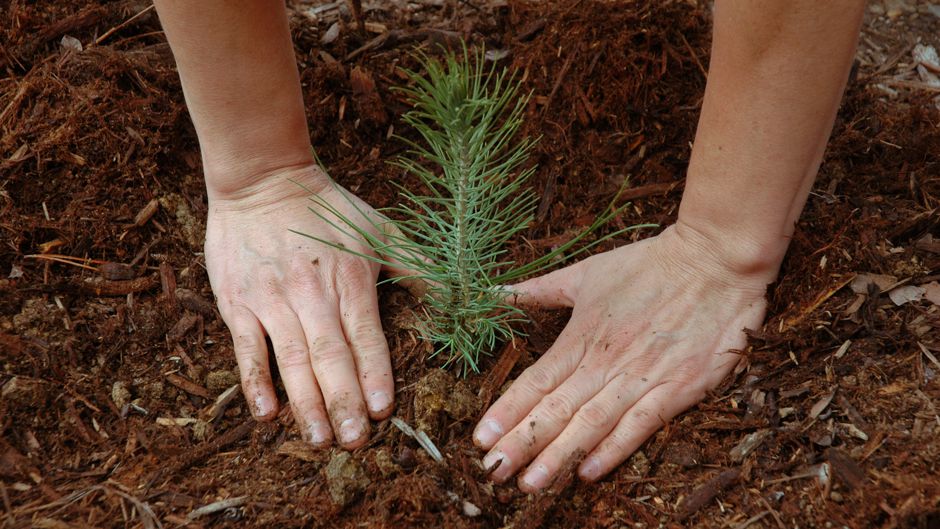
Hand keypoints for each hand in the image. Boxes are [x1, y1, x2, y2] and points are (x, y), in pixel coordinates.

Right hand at [204, 164, 395, 448]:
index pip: (365, 335)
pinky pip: (246, 348)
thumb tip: (461, 295)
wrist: (262, 179)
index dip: (374, 373)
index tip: (383, 410)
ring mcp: (272, 299)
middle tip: (355, 442)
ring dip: (305, 402)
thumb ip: (418, 266)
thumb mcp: (380, 229)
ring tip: (320, 439)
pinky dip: (255, 381)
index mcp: (350, 279)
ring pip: (291, 359)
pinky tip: (266, 413)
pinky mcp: (238, 302)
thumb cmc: (328, 208)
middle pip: (330, 355)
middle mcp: (311, 292)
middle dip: (343, 401)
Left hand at [473, 223, 774, 489]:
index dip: (506, 412)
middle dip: (522, 443)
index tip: (480, 439)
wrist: (714, 260)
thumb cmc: (648, 265)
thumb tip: (495, 293)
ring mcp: (642, 377)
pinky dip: (613, 450)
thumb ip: (539, 290)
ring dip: (558, 456)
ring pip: (591, 423)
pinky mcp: (678, 388)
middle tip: (493, 472)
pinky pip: (640, 426)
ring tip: (530, 483)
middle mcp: (605, 362)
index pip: (536, 381)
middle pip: (556, 410)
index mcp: (581, 336)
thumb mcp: (586, 273)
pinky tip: (588, 472)